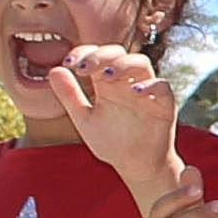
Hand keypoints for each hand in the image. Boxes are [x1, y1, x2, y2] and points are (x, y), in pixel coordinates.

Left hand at [47, 45, 186, 195]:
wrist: (135, 165)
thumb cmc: (112, 142)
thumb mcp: (84, 119)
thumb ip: (70, 95)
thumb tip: (54, 70)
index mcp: (107, 83)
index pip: (98, 55)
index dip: (84, 52)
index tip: (68, 63)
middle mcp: (127, 82)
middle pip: (119, 53)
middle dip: (101, 55)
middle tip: (84, 67)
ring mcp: (146, 91)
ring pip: (141, 63)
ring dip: (124, 64)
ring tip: (107, 74)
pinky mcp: (164, 104)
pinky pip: (163, 86)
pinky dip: (151, 85)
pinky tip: (135, 92)